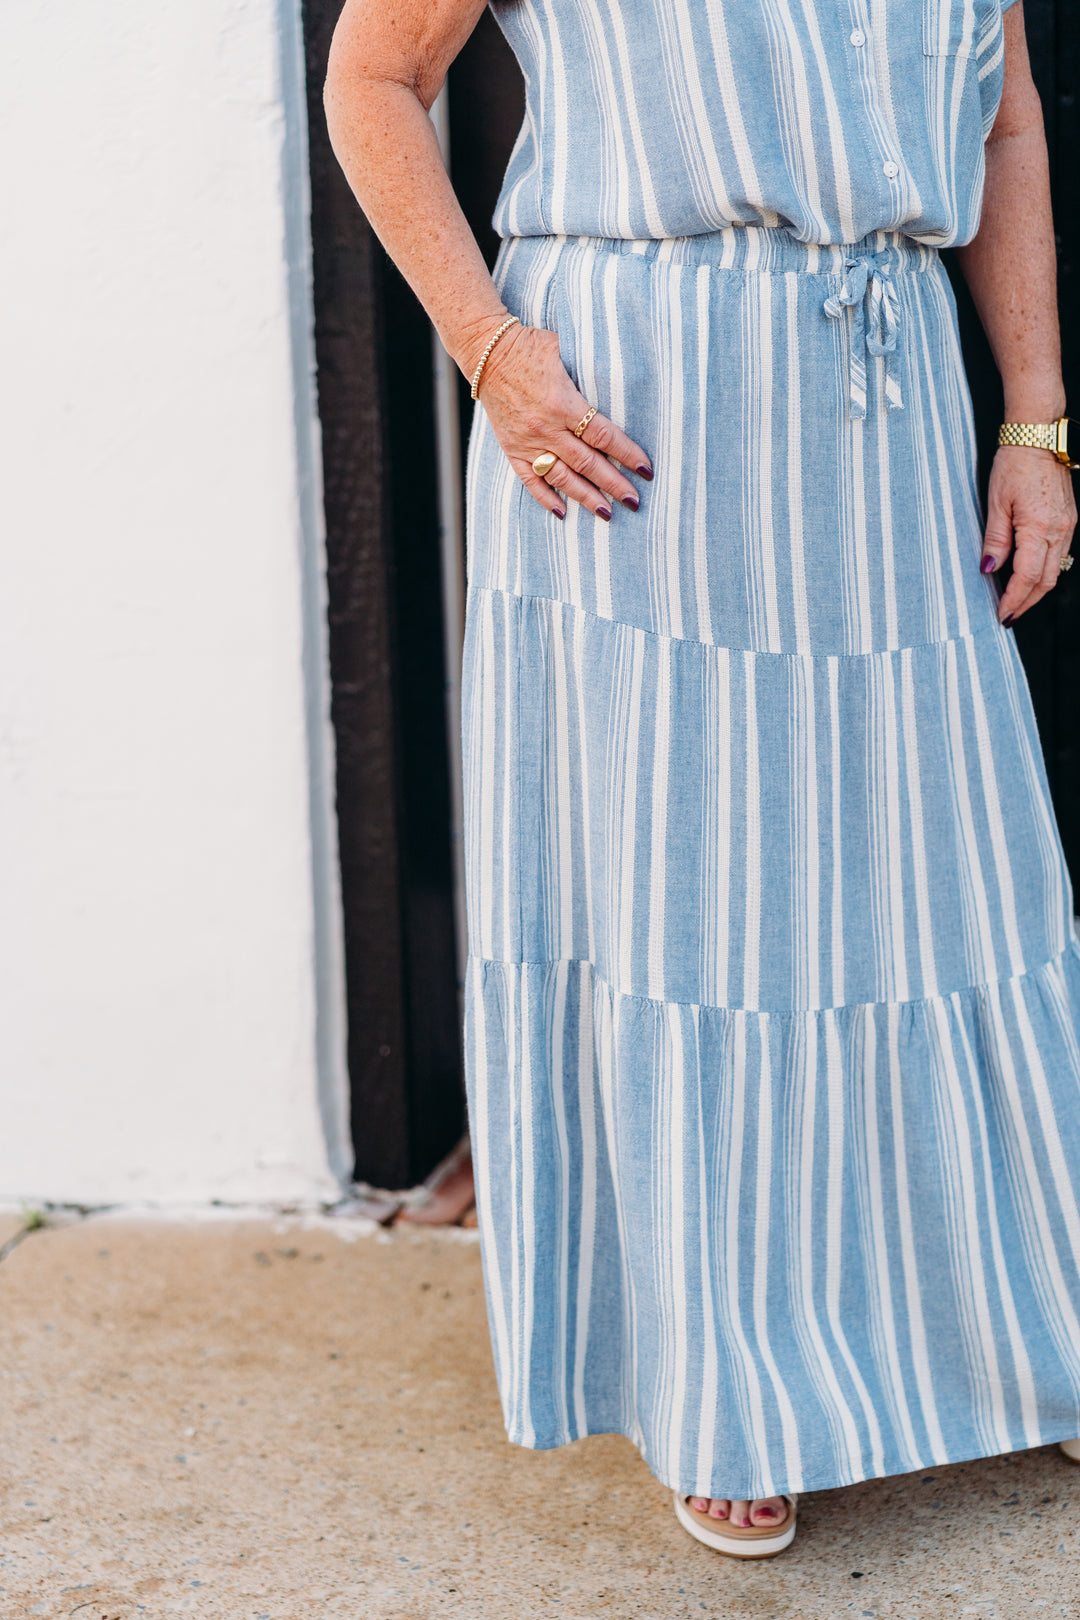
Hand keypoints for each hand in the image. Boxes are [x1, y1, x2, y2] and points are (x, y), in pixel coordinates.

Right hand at [473, 322, 651, 518]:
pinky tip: (562, 512)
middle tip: (634, 501)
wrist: (487, 353)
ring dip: (586, 497)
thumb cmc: (531, 346)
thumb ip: (591, 372)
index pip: (603, 436)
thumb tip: (623, 383)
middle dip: (613, 484)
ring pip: (562, 477)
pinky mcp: (512, 448)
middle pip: (587, 463)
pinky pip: (529, 480)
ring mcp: (528, 442)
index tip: (645, 469)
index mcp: (563, 403)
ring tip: (607, 513)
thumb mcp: (566, 351)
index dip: (627, 454)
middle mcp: (546, 428)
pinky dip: (545, 498)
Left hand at [981, 446, 1076, 623]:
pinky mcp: (1069, 518)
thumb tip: (988, 569)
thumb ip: (994, 539)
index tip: (1002, 614)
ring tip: (1016, 601)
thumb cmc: (1015, 463)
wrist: (1039, 437)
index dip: (1014, 599)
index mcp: (1039, 528)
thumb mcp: (996, 503)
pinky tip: (1029, 575)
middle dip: (1026, 602)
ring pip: (1056, 569)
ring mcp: (1067, 524)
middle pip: (1046, 581)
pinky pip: (1060, 553)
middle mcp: (1059, 529)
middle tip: (1008, 615)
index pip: (1028, 577)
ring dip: (1036, 589)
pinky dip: (1045, 570)